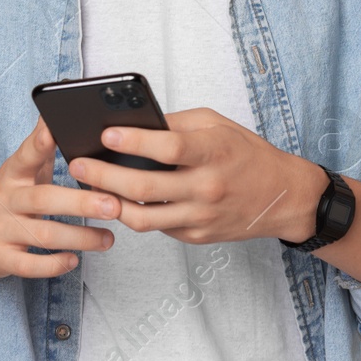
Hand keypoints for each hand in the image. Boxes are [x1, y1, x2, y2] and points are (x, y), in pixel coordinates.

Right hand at [0, 116, 123, 279]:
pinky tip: (75, 260)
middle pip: (44, 199)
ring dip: (80, 238)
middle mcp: (5, 200)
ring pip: (43, 235)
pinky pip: (30, 265)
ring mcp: (1, 230)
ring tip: (108, 239)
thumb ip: (41, 148)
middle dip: (81, 202)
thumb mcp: (21, 172)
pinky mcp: (1, 258)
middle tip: (113, 205)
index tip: (56, 131)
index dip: (40, 143)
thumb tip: (55, 114)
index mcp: (12, 174)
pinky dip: (54, 264)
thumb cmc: (12, 198)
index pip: (27, 155)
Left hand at [66, 108, 325, 244]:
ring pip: (142, 217)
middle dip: (102, 175)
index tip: (105, 134)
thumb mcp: (217, 124)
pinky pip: (157, 227)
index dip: (132, 142)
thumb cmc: (247, 153)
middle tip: (77, 164)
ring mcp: (201, 216)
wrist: (283, 197)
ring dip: (109, 202)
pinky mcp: (196, 236)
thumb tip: (134, 125)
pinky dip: (134, 213)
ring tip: (89, 187)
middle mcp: (207, 187)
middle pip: (144, 187)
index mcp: (213, 152)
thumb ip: (176, 124)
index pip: (166, 147)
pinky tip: (117, 200)